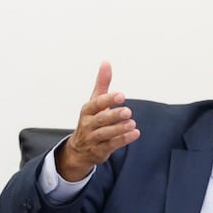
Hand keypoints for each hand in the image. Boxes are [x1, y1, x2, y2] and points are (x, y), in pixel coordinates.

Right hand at [57, 61, 139, 180]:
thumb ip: (102, 83)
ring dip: (119, 129)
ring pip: (105, 134)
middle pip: (101, 119)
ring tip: (132, 123)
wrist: (78, 150)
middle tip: (128, 111)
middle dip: (114, 115)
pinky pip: (111, 146)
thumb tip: (106, 62)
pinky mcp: (99, 151)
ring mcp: (93, 139)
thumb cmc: (91, 120)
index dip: (108, 99)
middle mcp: (88, 124)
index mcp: (87, 110)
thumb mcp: (95, 101)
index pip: (97, 103)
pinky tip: (135, 133)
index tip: (122, 95)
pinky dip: (122, 140)